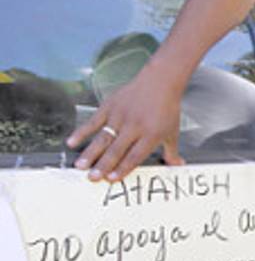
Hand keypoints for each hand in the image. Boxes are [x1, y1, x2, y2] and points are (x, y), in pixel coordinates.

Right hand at [67, 75, 184, 181]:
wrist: (160, 81)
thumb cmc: (167, 108)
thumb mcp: (172, 131)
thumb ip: (172, 151)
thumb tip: (177, 166)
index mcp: (151, 134)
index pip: (135, 155)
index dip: (123, 168)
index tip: (111, 179)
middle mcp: (135, 126)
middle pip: (117, 149)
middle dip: (103, 165)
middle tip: (92, 178)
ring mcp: (120, 116)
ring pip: (103, 137)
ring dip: (91, 153)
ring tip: (80, 166)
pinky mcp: (110, 106)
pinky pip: (93, 121)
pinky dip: (81, 132)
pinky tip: (71, 142)